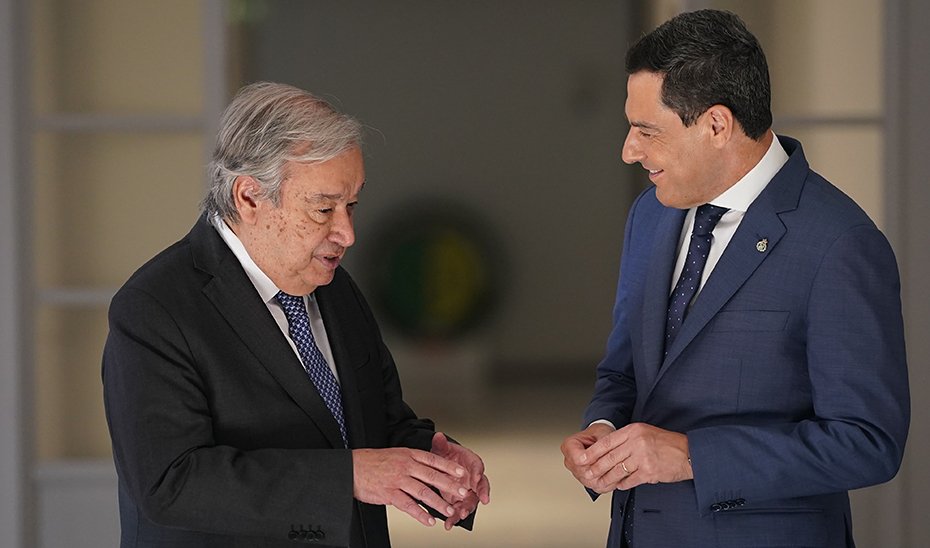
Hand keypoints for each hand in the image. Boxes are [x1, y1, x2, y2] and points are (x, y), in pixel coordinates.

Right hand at [352, 447, 468, 526]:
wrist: (352, 468)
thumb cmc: (373, 462)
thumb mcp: (395, 455)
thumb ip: (412, 462)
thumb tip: (429, 469)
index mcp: (408, 455)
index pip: (433, 459)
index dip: (449, 466)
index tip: (462, 472)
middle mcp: (405, 466)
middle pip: (432, 475)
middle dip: (450, 485)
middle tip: (463, 492)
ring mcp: (398, 480)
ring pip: (423, 492)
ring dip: (438, 503)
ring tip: (449, 511)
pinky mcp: (390, 493)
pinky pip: (408, 505)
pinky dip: (420, 514)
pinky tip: (429, 520)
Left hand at [430, 432, 490, 528]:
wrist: (440, 465)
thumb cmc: (445, 456)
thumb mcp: (441, 449)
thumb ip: (440, 444)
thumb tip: (438, 436)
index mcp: (470, 463)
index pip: (477, 466)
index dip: (478, 472)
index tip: (477, 477)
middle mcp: (472, 478)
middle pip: (481, 486)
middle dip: (482, 493)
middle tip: (482, 499)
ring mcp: (467, 490)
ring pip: (471, 501)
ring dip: (467, 508)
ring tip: (461, 515)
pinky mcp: (459, 500)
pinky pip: (459, 509)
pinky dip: (454, 517)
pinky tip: (449, 523)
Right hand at [561, 422, 615, 489]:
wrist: (600, 439)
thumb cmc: (599, 434)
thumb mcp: (602, 433)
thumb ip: (603, 444)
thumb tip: (606, 455)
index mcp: (569, 446)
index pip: (578, 459)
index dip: (593, 459)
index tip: (605, 456)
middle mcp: (570, 461)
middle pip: (585, 473)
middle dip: (602, 469)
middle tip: (615, 463)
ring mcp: (577, 473)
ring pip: (591, 483)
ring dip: (606, 478)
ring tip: (617, 469)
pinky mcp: (586, 482)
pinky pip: (597, 487)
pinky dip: (608, 483)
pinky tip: (615, 475)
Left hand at [581, 422, 691, 492]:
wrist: (689, 453)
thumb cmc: (667, 443)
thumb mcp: (645, 433)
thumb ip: (627, 439)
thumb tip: (607, 449)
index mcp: (634, 430)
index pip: (607, 441)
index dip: (593, 452)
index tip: (583, 458)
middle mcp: (637, 442)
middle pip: (609, 457)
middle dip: (596, 467)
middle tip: (588, 474)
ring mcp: (643, 457)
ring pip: (617, 470)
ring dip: (608, 478)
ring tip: (601, 482)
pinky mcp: (649, 472)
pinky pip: (630, 480)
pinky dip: (622, 484)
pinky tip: (619, 485)